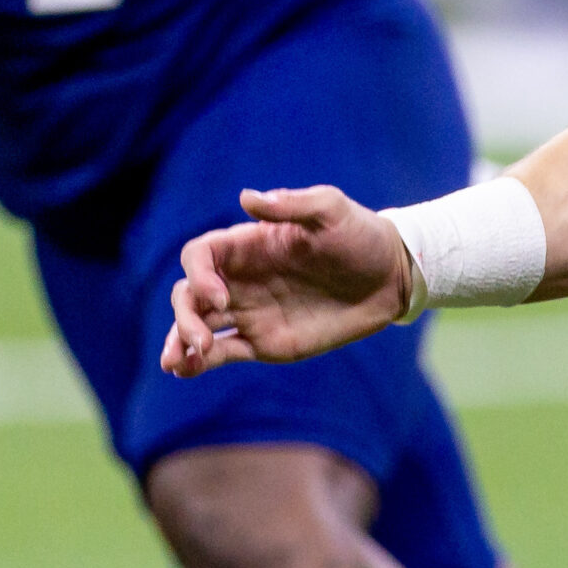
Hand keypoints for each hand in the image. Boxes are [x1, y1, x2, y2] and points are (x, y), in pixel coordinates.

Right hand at [162, 185, 413, 375]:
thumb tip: (246, 198)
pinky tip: (186, 370)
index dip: (198, 275)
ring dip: (180, 341)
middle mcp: (241, 279)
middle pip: (189, 294)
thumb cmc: (360, 235)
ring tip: (176, 363)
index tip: (220, 297)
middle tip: (201, 340)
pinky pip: (224, 352)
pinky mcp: (265, 342)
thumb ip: (291, 205)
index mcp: (249, 245)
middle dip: (184, 316)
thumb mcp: (331, 210)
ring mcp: (250, 312)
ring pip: (198, 325)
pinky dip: (200, 362)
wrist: (390, 277)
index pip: (200, 256)